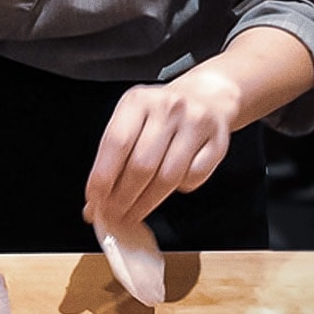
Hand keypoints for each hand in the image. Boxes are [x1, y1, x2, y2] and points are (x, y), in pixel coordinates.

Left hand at [82, 70, 241, 226]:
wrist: (205, 97)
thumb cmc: (160, 115)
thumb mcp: (131, 120)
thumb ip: (112, 156)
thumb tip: (95, 202)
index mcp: (138, 101)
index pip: (116, 144)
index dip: (103, 178)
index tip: (95, 202)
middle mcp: (168, 108)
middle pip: (142, 165)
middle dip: (123, 198)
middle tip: (114, 216)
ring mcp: (195, 123)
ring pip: (168, 176)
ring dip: (147, 203)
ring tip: (134, 213)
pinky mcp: (218, 141)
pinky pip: (194, 178)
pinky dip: (180, 188)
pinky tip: (170, 188)